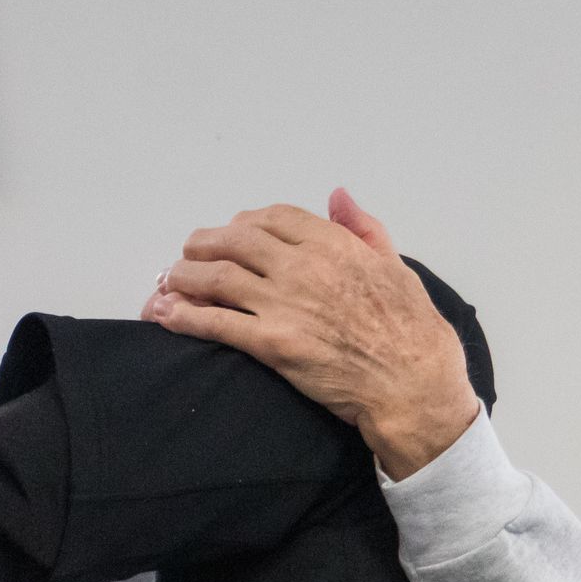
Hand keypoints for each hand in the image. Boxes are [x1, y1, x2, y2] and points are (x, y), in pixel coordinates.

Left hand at [146, 189, 480, 477]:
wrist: (415, 386)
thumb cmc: (415, 332)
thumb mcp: (397, 267)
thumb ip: (364, 229)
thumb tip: (339, 195)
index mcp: (333, 245)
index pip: (272, 218)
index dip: (245, 222)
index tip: (235, 232)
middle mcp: (302, 267)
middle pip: (235, 241)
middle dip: (206, 244)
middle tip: (191, 254)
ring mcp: (284, 305)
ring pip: (216, 278)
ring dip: (184, 277)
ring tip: (169, 282)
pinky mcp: (273, 345)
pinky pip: (217, 324)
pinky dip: (185, 316)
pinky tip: (165, 314)